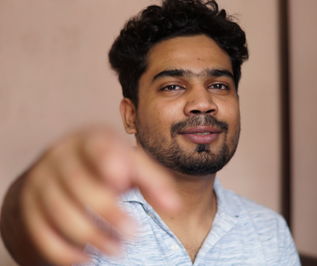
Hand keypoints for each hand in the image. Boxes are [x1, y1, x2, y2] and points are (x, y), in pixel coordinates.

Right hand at [18, 126, 178, 264]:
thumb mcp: (131, 165)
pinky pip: (43, 234)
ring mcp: (41, 183)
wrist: (60, 173)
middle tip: (134, 233)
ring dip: (92, 236)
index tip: (120, 180)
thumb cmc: (106, 167)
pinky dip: (65, 251)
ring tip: (118, 250)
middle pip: (80, 186)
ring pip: (61, 214)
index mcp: (90, 141)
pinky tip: (88, 258)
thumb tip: (174, 205)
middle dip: (109, 213)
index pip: (97, 146)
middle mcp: (61, 158)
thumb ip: (154, 181)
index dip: (107, 160)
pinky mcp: (29, 209)